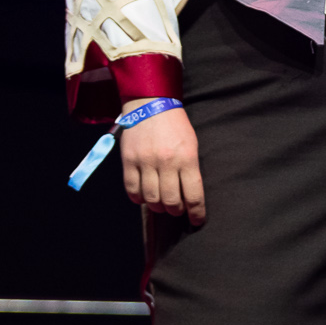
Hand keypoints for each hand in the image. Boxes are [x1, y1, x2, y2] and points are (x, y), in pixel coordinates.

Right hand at [119, 98, 204, 224]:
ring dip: (158, 207)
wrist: (151, 104)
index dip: (196, 213)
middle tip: (177, 209)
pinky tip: (144, 197)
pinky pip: (132, 189)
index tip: (196, 220)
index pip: (194, 195)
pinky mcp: (128, 160)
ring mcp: (145, 161)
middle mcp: (166, 162)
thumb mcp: (192, 145)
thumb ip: (190, 169)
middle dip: (176, 211)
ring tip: (161, 204)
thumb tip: (189, 196)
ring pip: (151, 199)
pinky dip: (138, 199)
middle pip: (171, 201)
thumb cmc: (176, 126)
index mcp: (187, 158)